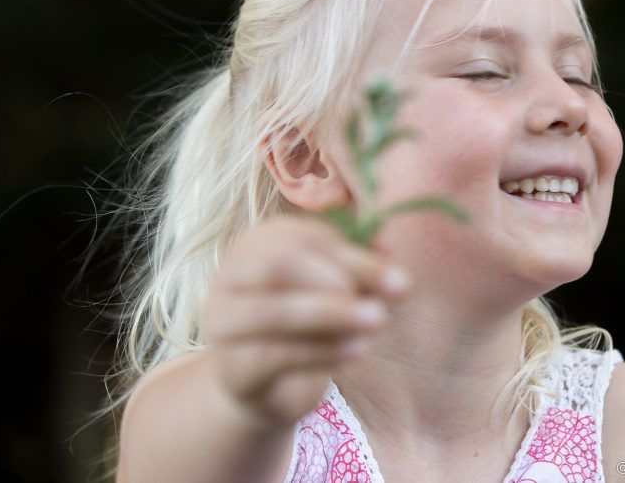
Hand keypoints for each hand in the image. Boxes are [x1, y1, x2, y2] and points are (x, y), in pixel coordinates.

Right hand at [202, 214, 408, 429]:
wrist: (268, 386)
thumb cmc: (309, 325)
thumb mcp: (339, 291)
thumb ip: (362, 271)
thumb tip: (387, 248)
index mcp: (260, 242)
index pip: (305, 238)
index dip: (355, 257)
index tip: (400, 281)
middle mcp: (232, 274)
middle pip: (279, 264)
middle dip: (338, 280)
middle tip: (383, 306)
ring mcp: (224, 322)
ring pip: (274, 311)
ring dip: (332, 315)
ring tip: (378, 322)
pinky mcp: (232, 368)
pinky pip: (274, 355)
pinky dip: (321, 352)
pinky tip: (357, 350)